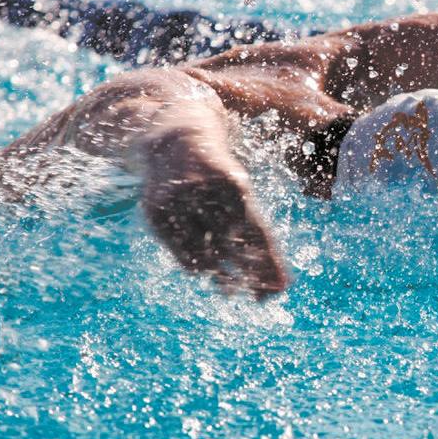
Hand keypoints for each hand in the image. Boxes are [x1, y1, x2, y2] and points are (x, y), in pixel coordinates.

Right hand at [140, 133, 289, 298]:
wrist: (175, 141)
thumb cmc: (217, 177)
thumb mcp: (239, 196)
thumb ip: (255, 233)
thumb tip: (279, 280)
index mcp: (234, 187)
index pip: (257, 234)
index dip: (270, 264)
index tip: (282, 289)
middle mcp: (205, 194)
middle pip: (233, 249)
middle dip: (250, 276)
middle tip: (261, 296)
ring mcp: (177, 203)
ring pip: (205, 256)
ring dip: (223, 277)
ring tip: (231, 289)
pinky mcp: (155, 212)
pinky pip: (181, 254)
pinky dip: (197, 267)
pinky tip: (209, 273)